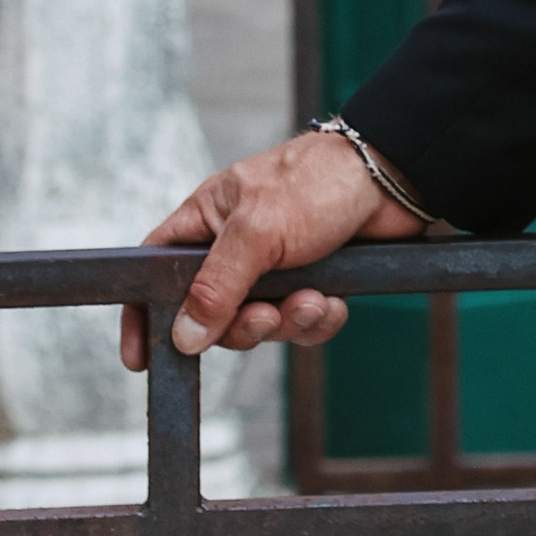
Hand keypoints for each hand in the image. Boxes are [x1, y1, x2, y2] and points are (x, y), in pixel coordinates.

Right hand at [119, 131, 427, 373]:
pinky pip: (299, 323)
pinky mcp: (312, 280)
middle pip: (211, 313)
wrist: (394, 178)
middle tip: (265, 316)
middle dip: (239, 326)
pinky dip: (315, 320)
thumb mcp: (258, 229)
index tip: (141, 357)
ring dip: (285, 322)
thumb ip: (217, 284)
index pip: (156, 269)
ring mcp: (275, 266)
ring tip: (310, 301)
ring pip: (258, 323)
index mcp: (208, 219)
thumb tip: (184, 335)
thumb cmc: (320, 182)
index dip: (145, 311)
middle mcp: (236, 245)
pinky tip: (332, 301)